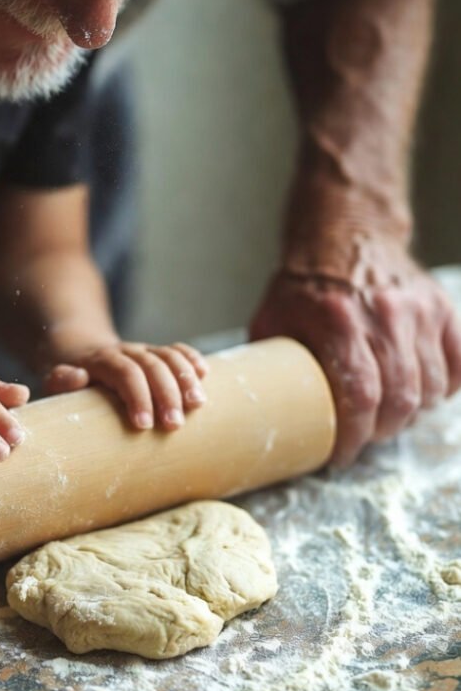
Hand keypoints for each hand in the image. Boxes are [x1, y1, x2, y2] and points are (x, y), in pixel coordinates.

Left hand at [42, 341, 206, 429]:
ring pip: (169, 356)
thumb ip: (61, 379)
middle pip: (152, 366)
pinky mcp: (156, 353)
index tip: (143, 425)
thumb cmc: (67, 376)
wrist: (77, 349)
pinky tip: (205, 374)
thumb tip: (78, 376)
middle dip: (166, 394)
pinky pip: (177, 350)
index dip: (136, 396)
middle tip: (174, 425)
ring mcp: (143, 350)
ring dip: (186, 379)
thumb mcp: (55, 379)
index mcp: (101, 360)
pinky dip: (192, 359)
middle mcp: (126, 351)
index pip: (124, 372)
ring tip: (198, 405)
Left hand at [250, 255, 460, 465]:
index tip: (341, 456)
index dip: (355, 436)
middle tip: (368, 439)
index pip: (359, 395)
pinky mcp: (440, 307)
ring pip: (430, 385)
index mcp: (337, 320)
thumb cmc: (303, 286)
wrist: (344, 235)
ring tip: (390, 419)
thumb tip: (251, 414)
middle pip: (399, 397)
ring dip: (413, 414)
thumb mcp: (272, 320)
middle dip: (383, 431)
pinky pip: (459, 363)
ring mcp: (417, 309)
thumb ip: (268, 365)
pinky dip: (445, 387)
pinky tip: (424, 395)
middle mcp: (382, 314)